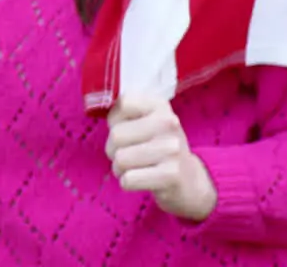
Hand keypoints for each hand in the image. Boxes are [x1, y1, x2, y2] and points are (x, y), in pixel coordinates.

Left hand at [105, 95, 217, 220]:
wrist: (189, 181)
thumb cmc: (156, 147)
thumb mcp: (144, 122)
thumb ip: (122, 112)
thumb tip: (96, 107)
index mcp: (159, 105)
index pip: (121, 104)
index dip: (115, 121)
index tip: (129, 129)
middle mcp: (169, 123)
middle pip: (116, 135)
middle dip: (114, 149)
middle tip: (131, 154)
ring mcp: (172, 148)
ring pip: (120, 159)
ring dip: (120, 168)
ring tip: (136, 167)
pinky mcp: (172, 174)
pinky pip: (128, 179)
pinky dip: (128, 183)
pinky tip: (143, 179)